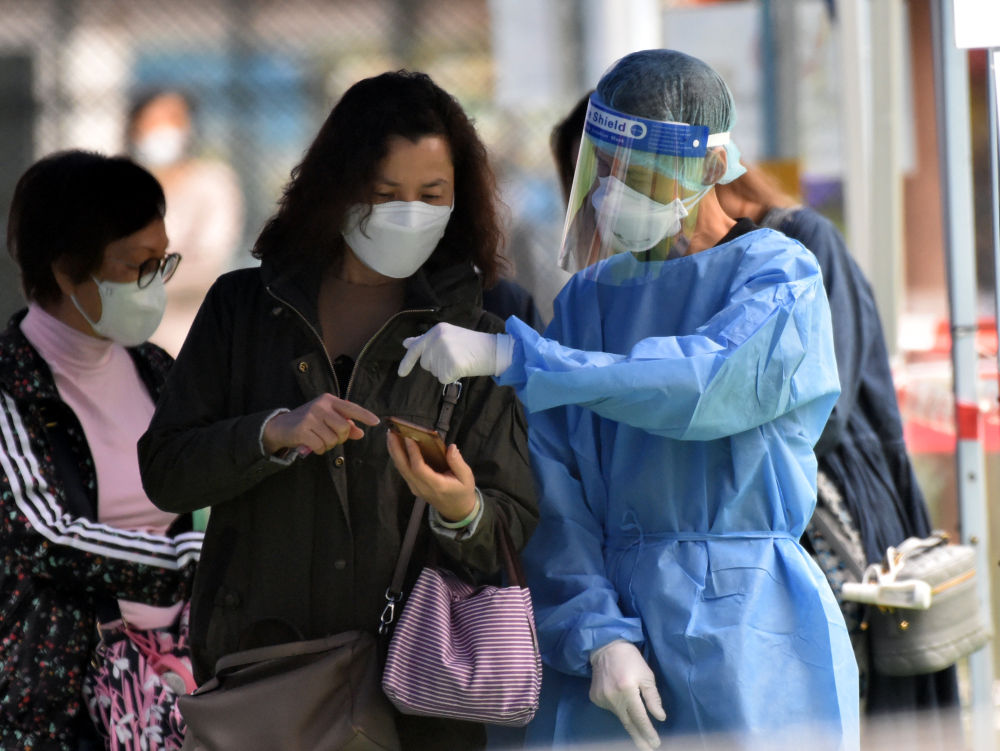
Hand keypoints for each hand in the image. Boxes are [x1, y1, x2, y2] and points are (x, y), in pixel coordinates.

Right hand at [262, 394, 378, 454]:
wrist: (280, 426)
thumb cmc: (308, 422)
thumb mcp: (327, 419)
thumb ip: (345, 425)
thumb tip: (360, 433)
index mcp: (329, 400)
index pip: (351, 407)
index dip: (365, 415)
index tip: (376, 422)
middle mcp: (320, 405)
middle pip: (344, 428)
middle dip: (340, 438)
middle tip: (330, 438)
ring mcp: (310, 416)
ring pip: (332, 439)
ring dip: (328, 445)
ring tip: (318, 440)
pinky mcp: (302, 429)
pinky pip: (320, 446)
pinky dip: (318, 450)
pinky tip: (311, 445)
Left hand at [386, 431, 477, 521]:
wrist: (456, 510)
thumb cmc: (462, 492)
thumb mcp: (466, 477)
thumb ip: (458, 462)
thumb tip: (451, 447)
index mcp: (436, 485)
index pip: (419, 469)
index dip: (413, 453)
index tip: (409, 437)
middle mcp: (422, 487)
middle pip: (404, 467)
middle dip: (396, 449)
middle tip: (391, 432)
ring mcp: (415, 488)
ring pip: (401, 469)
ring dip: (394, 451)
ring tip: (390, 435)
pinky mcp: (413, 485)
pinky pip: (403, 470)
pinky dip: (397, 457)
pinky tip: (395, 445)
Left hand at [397, 322, 513, 383]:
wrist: (494, 349)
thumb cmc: (471, 344)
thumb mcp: (447, 336)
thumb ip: (425, 341)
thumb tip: (406, 343)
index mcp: (437, 330)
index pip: (416, 348)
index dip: (407, 362)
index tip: (401, 374)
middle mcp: (439, 339)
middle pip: (426, 364)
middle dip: (437, 365)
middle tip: (456, 356)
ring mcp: (445, 351)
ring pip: (435, 372)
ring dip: (446, 371)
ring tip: (461, 360)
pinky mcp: (453, 364)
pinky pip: (444, 379)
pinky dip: (453, 377)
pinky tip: (463, 368)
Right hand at [589, 640, 665, 749]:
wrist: (605, 648)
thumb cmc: (631, 660)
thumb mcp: (647, 675)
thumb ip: (653, 697)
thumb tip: (660, 717)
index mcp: (627, 690)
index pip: (639, 717)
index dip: (648, 732)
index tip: (656, 744)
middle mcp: (613, 697)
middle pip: (628, 724)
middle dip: (639, 738)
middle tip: (648, 749)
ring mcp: (602, 698)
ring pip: (619, 716)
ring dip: (629, 722)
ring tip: (638, 726)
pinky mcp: (595, 698)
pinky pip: (610, 709)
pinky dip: (618, 709)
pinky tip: (621, 702)